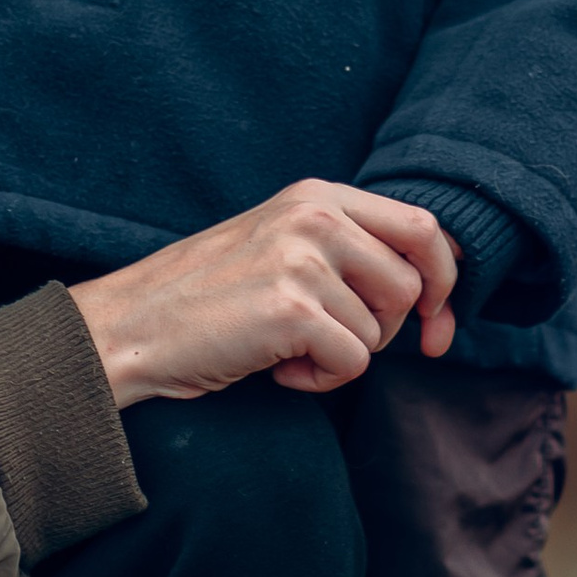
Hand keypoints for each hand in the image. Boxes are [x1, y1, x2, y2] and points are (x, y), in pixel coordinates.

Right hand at [67, 181, 456, 405]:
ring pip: (381, 330)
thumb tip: (435, 294)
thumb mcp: (282, 246)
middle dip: (392, 331)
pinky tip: (278, 369)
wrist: (133, 328)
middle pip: (411, 282)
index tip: (436, 325)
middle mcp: (316, 216)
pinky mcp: (291, 309)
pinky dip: (321, 380)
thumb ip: (347, 250)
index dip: (443, 280)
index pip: (424, 226)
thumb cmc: (209, 299)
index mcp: (318, 196)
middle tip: (342, 346)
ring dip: (342, 358)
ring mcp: (303, 260)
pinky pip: (352, 363)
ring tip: (287, 351)